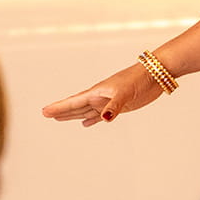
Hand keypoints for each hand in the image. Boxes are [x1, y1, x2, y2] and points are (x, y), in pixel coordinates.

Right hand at [41, 61, 165, 127]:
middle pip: (76, 106)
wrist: (155, 75)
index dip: (60, 107)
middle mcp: (100, 96)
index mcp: (97, 91)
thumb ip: (114, 106)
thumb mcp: (125, 93)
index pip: (74, 101)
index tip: (45, 111)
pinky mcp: (118, 106)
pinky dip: (92, 119)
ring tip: (59, 119)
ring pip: (86, 110)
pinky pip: (100, 114)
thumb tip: (104, 118)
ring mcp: (108, 101)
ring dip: (73, 115)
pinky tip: (86, 123)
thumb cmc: (139, 79)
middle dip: (62, 111)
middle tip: (46, 114)